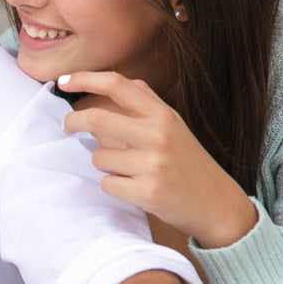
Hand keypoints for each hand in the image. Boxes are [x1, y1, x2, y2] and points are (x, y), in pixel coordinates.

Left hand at [57, 71, 257, 248]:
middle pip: (97, 119)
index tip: (64, 81)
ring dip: (105, 166)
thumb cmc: (188, 163)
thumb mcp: (174, 126)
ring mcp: (153, 164)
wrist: (218, 205)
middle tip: (67, 126)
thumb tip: (107, 83)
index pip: (118, 85)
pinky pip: (106, 184)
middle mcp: (159, 135)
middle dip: (73, 122)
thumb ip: (144, 104)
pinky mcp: (147, 192)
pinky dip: (114, 187)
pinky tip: (136, 189)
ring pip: (98, 158)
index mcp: (163, 115)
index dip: (85, 79)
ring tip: (131, 172)